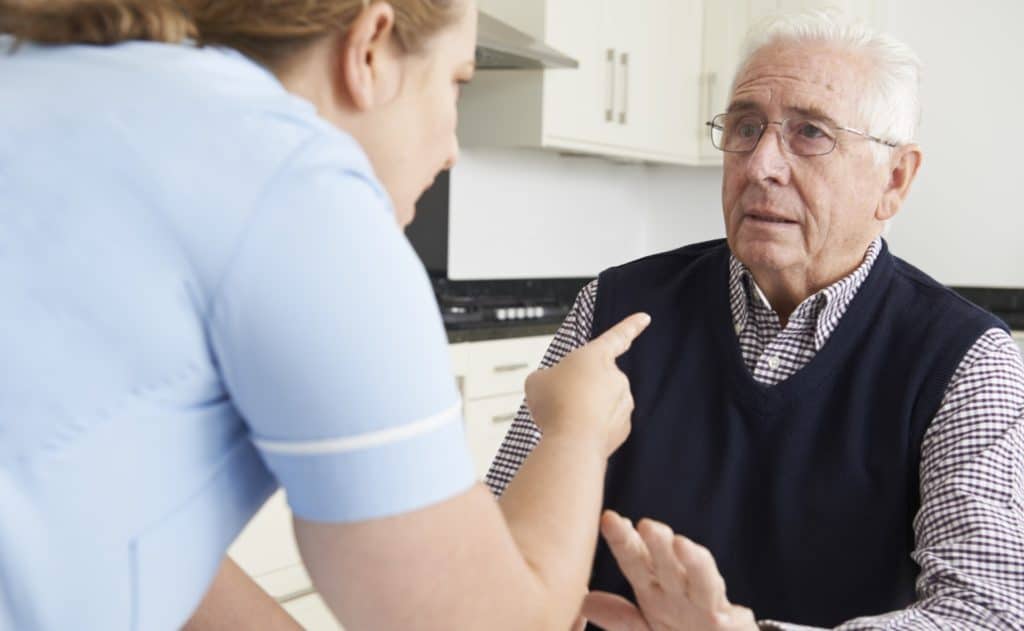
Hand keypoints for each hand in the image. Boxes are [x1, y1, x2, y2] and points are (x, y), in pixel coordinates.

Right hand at [525, 313, 649, 455]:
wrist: (572, 443)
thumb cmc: (555, 406)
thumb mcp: (537, 381)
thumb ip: (548, 378)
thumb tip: (551, 387)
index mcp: (596, 356)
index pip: (617, 336)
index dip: (631, 326)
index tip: (645, 317)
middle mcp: (615, 377)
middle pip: (596, 379)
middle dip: (580, 389)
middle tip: (559, 401)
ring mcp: (623, 403)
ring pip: (601, 404)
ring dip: (584, 409)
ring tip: (565, 419)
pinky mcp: (623, 428)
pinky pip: (605, 424)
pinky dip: (591, 428)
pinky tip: (575, 434)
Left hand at [581, 511, 757, 630]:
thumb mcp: (646, 628)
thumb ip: (618, 617)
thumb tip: (582, 601)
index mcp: (654, 589)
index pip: (635, 560)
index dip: (623, 541)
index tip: (610, 520)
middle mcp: (680, 590)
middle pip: (666, 563)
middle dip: (657, 544)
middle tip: (646, 524)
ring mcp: (706, 604)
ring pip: (701, 580)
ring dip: (693, 562)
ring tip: (682, 544)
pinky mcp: (729, 624)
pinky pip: (731, 620)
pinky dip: (730, 616)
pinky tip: (723, 615)